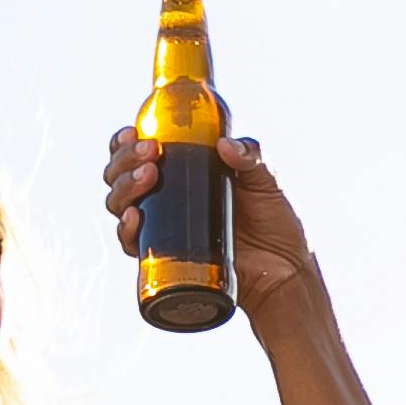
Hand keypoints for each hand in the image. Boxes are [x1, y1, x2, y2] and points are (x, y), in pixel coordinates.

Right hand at [103, 128, 317, 322]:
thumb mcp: (266, 181)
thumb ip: (252, 157)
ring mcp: (163, 228)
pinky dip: (126, 228)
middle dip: (125, 160)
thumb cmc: (276, 222)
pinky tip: (134, 216)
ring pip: (120, 205)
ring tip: (149, 175)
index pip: (137, 154)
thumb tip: (225, 145)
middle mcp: (165, 199)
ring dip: (124, 187)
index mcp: (183, 173)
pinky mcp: (166, 258)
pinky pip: (132, 244)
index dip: (124, 144)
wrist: (286, 270)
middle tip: (150, 154)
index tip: (135, 134)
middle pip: (120, 176)